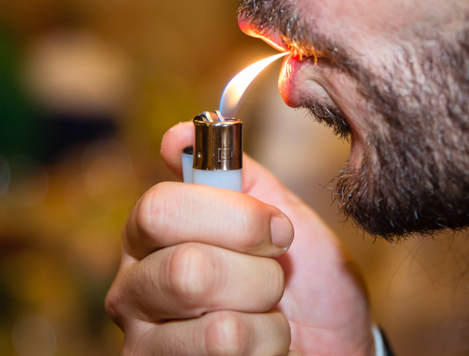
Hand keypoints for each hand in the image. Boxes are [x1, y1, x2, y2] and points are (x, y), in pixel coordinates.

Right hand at [106, 122, 373, 355]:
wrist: (335, 343)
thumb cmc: (305, 280)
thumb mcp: (279, 213)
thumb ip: (234, 171)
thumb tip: (176, 135)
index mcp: (152, 234)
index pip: (161, 209)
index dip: (233, 217)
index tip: (277, 229)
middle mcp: (134, 288)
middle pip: (187, 271)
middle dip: (259, 275)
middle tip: (277, 280)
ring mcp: (145, 344)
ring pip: (218, 328)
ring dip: (267, 320)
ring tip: (269, 318)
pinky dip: (268, 350)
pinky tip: (261, 350)